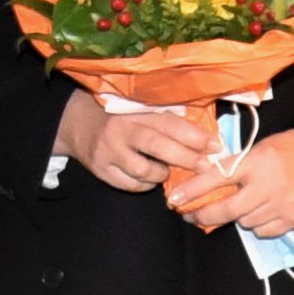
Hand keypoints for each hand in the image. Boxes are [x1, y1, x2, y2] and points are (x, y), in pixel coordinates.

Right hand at [56, 90, 222, 195]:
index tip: (215, 146)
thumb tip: (205, 136)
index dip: (194, 135)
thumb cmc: (120, 118)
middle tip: (205, 166)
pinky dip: (145, 184)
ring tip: (166, 172)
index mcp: (135, 110)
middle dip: (186, 158)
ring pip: (144, 170)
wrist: (78, 125)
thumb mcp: (140, 110)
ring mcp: (109, 150)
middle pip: (158, 146)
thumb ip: (166, 120)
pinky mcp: (101, 169)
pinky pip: (131, 184)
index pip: (168, 122)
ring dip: (162, 174)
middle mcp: (121, 129)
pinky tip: (148, 178)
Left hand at [180, 129, 293, 238]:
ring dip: (236, 217)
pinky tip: (260, 213)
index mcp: (257, 162)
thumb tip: (210, 178)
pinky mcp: (292, 220)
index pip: (217, 178)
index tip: (175, 199)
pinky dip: (257, 225)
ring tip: (241, 206)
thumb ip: (239, 163)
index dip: (193, 191)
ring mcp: (281, 206)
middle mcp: (267, 186)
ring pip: (245, 222)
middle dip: (204, 215)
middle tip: (191, 216)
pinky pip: (263, 231)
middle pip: (227, 210)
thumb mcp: (263, 146)